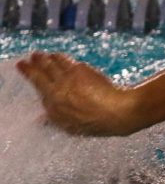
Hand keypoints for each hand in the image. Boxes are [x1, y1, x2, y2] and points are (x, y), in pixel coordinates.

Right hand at [16, 52, 135, 135]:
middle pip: (38, 78)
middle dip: (30, 68)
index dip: (37, 85)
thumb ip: (57, 121)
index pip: (41, 95)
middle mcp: (55, 95)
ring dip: (41, 59)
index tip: (34, 80)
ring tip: (37, 55)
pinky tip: (56, 55)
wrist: (120, 113)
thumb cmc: (102, 123)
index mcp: (55, 112)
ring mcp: (65, 82)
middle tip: (26, 62)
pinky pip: (62, 60)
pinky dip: (57, 57)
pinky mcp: (77, 71)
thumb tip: (40, 119)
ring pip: (48, 66)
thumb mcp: (75, 128)